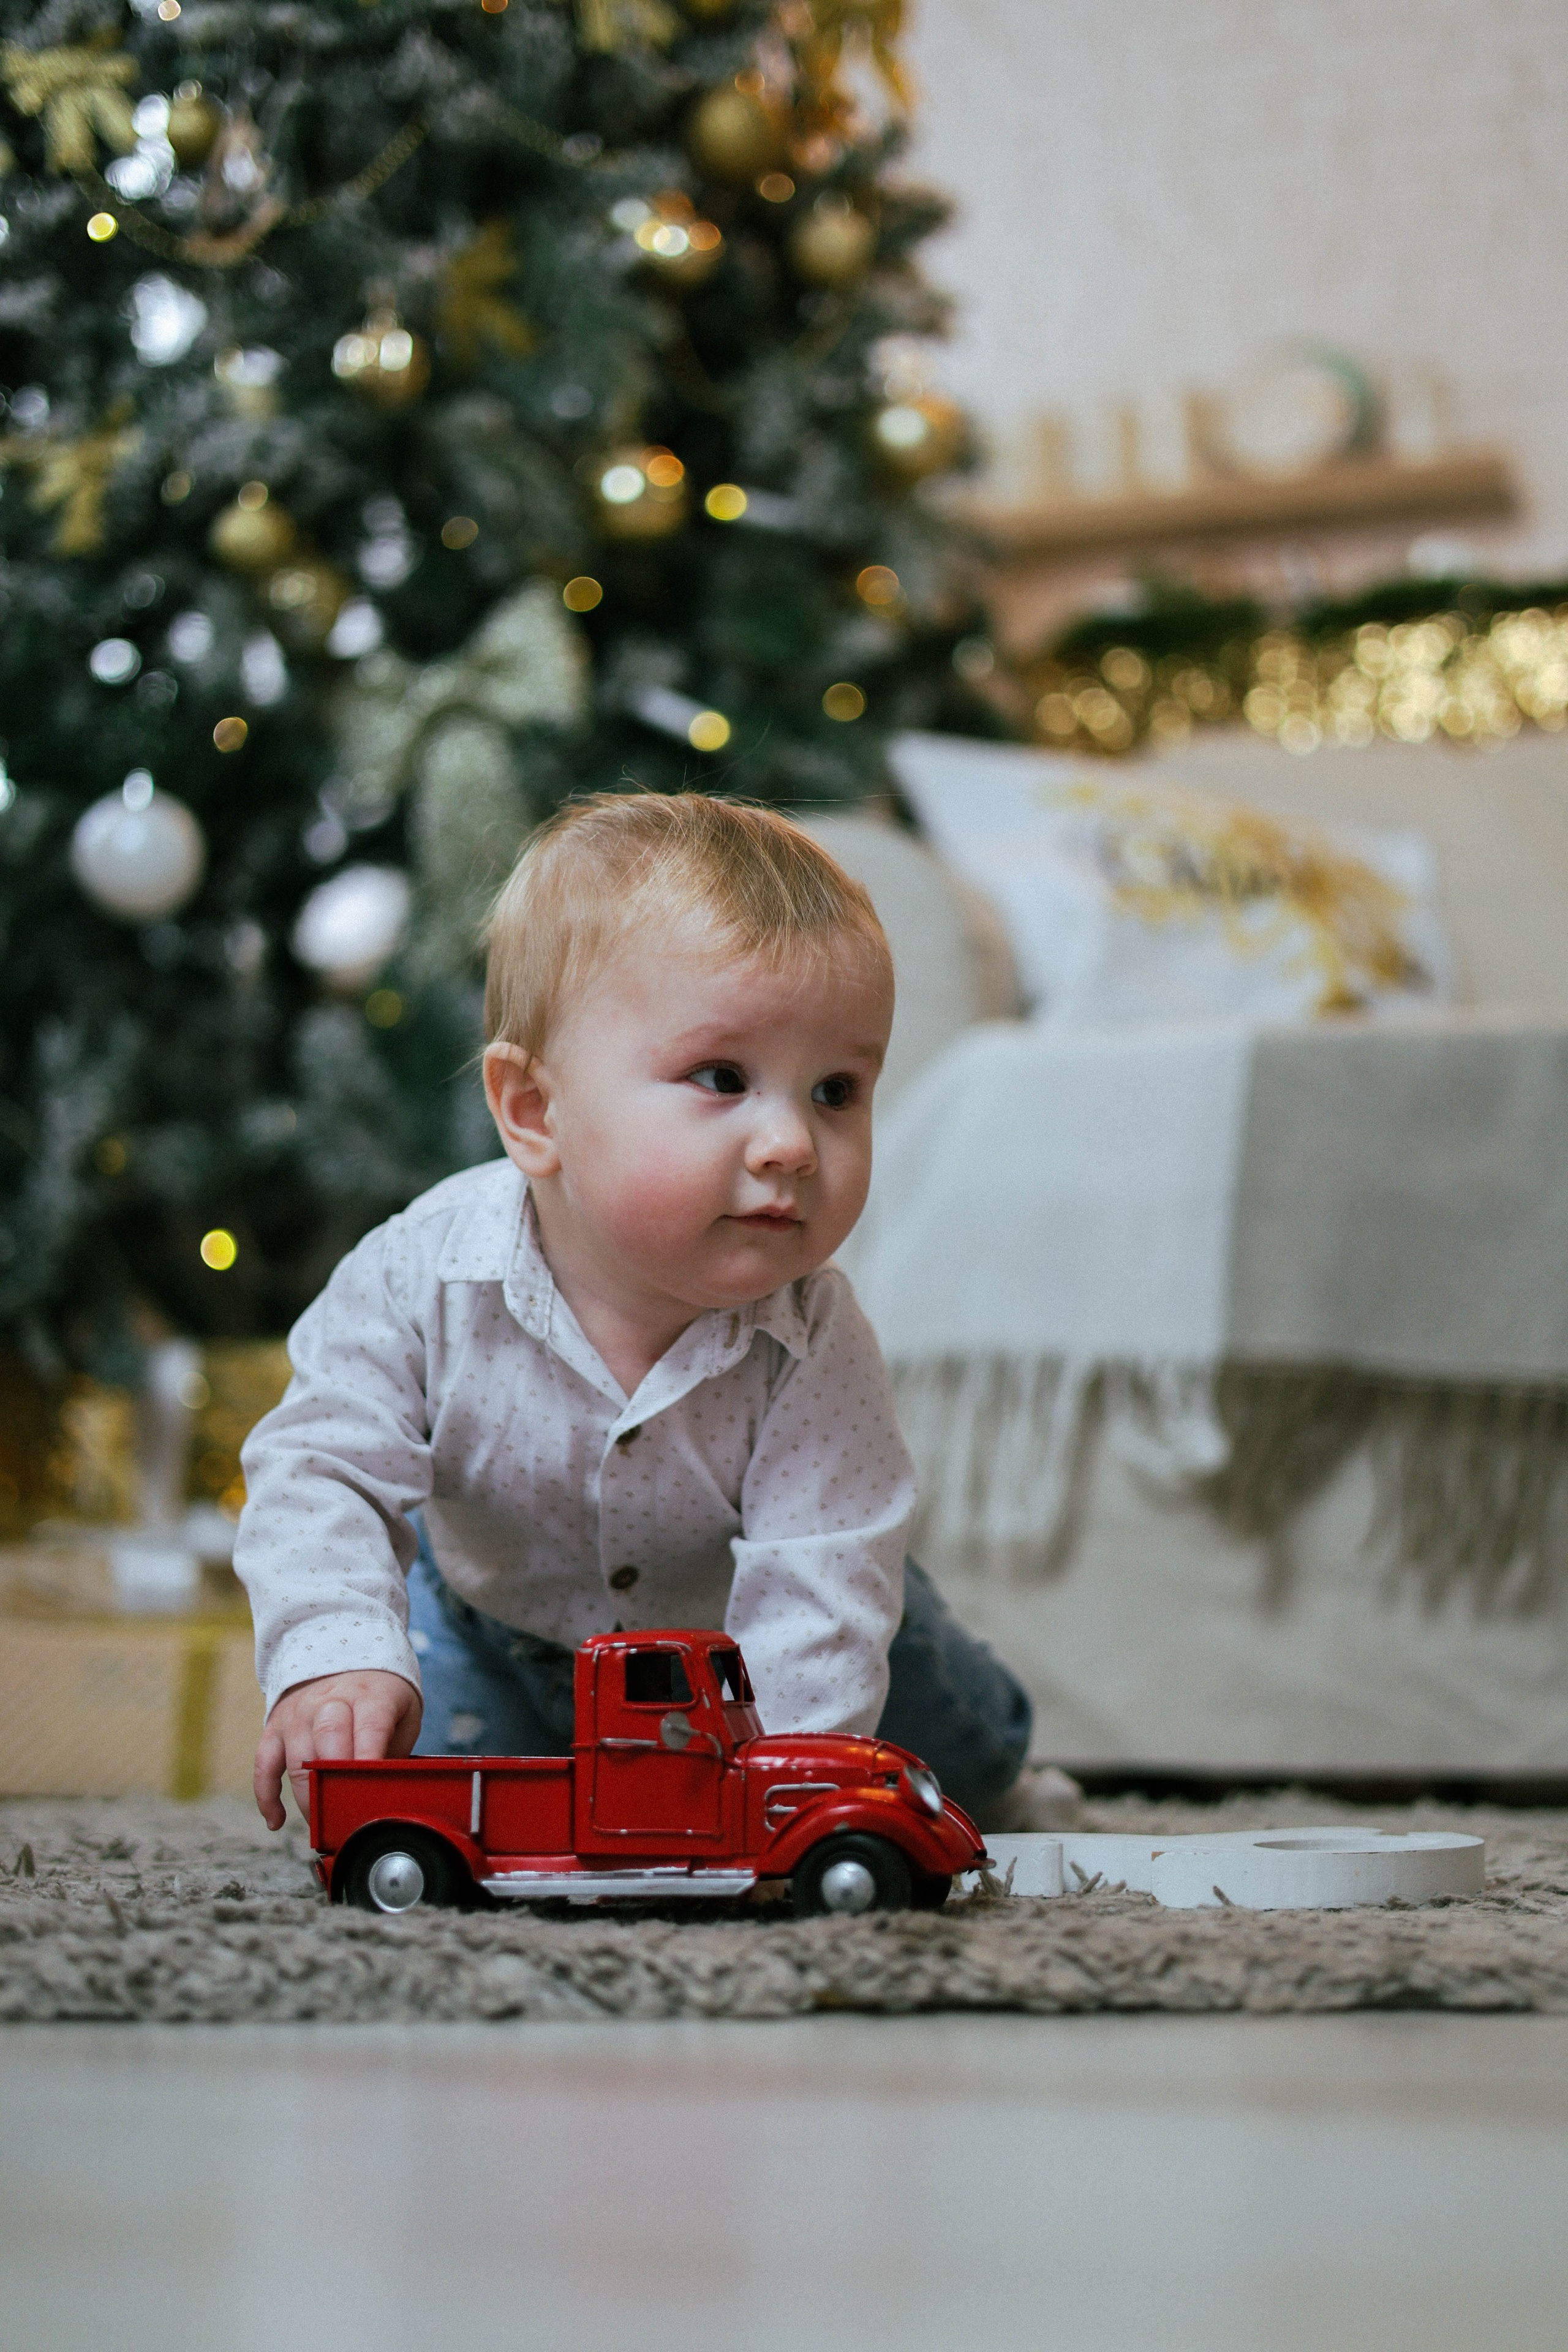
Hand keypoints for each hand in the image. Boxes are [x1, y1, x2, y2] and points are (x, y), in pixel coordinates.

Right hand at [254, 1669, 421, 1830]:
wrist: (346, 1666)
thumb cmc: (379, 1700)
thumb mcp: (402, 1717)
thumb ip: (396, 1752)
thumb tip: (390, 1798)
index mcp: (369, 1696)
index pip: (369, 1727)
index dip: (368, 1761)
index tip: (369, 1794)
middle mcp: (329, 1701)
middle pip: (327, 1742)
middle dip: (336, 1786)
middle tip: (346, 1819)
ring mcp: (298, 1714)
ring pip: (296, 1759)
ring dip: (307, 1798)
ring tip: (321, 1825)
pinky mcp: (276, 1728)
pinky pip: (264, 1764)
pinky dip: (267, 1796)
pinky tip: (277, 1821)